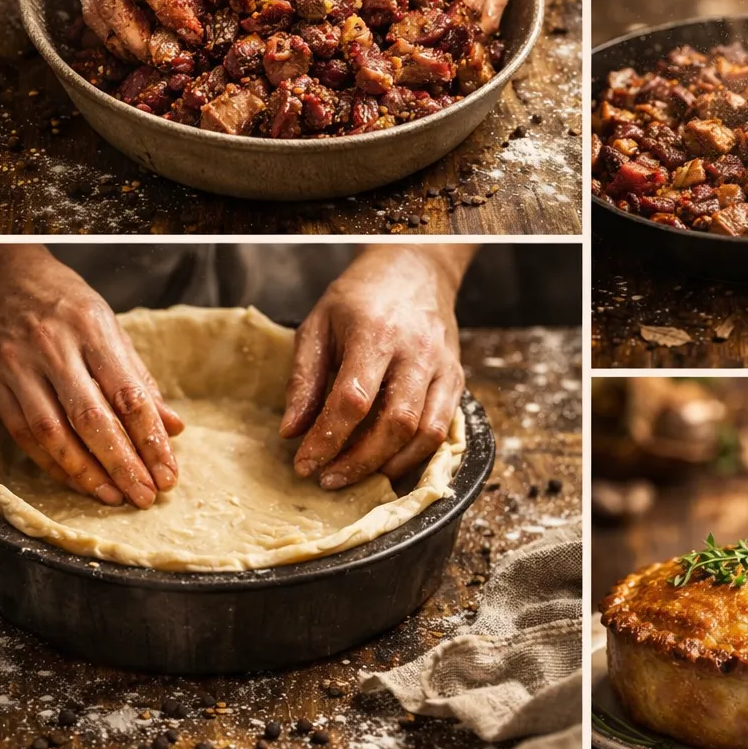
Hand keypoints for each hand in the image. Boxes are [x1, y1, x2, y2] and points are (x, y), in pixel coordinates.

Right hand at [0, 246, 183, 506]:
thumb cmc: (63, 302)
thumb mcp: (108, 325)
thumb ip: (138, 377)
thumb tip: (172, 426)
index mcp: (92, 330)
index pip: (128, 395)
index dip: (150, 439)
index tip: (167, 471)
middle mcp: (54, 349)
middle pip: (92, 419)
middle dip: (122, 464)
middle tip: (145, 495)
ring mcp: (19, 368)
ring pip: (54, 434)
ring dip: (86, 473)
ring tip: (114, 496)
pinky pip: (24, 436)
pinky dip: (53, 464)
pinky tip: (76, 481)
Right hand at [15, 0, 210, 61]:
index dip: (169, 10)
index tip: (194, 31)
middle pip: (112, 7)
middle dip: (141, 41)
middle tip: (174, 61)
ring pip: (95, 12)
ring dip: (121, 42)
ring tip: (153, 60)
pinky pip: (88, 3)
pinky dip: (106, 30)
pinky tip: (131, 42)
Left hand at [280, 245, 474, 487]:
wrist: (414, 270)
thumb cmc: (359, 298)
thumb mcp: (317, 325)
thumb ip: (304, 379)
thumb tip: (291, 432)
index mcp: (375, 332)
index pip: (352, 399)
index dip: (327, 439)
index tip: (304, 463)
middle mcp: (415, 350)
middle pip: (394, 423)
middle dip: (358, 461)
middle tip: (328, 478)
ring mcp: (442, 365)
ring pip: (425, 433)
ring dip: (388, 464)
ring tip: (355, 475)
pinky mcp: (456, 378)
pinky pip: (443, 429)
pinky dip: (416, 455)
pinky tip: (388, 462)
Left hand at [391, 0, 536, 31]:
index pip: (471, 5)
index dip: (441, 28)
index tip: (406, 39)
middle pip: (481, 19)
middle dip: (447, 37)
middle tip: (406, 47)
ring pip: (484, 15)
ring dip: (453, 28)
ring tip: (415, 38)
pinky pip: (480, 1)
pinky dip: (457, 13)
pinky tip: (428, 18)